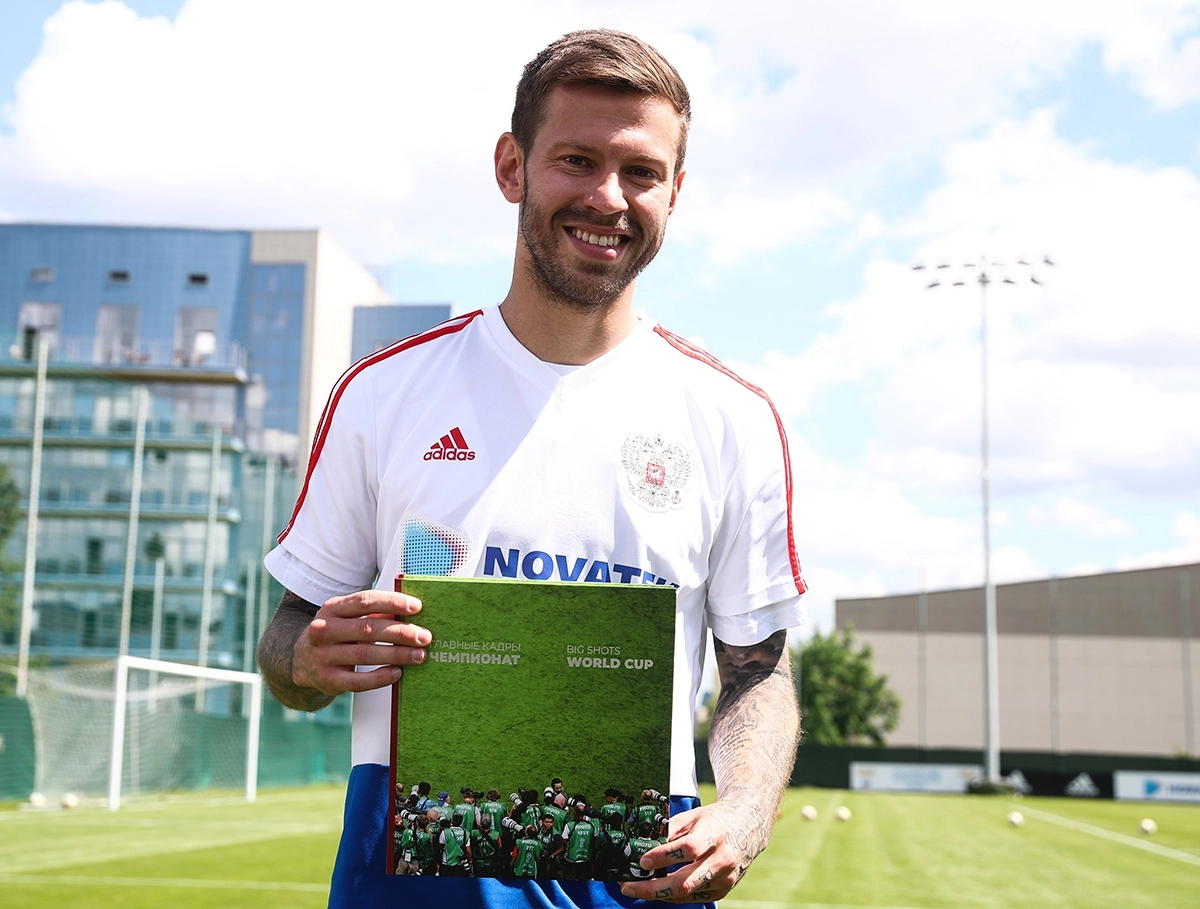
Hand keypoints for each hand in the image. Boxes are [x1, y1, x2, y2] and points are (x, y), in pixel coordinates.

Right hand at [291, 589, 429, 695]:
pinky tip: (397, 673)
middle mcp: (323, 630)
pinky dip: (380, 677)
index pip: (365, 601)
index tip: (417, 607)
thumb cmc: (336, 634)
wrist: (300, 661)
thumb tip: (412, 613)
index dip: (392, 602)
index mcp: (332, 608)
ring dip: (396, 655)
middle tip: (424, 636)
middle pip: (368, 629)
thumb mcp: (347, 617)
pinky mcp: (327, 679)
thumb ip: (373, 613)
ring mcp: (322, 656)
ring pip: (365, 654)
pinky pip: (357, 681)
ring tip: (418, 655)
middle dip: (400, 632)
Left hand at [619, 801, 762, 903]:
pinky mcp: (723, 890)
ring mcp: (724, 878)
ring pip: (686, 894)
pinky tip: (659, 889)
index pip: (687, 849)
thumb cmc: (716, 820)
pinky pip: (693, 898)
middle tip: (629, 886)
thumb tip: (644, 844)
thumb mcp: (693, 816)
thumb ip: (670, 830)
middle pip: (684, 882)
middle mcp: (721, 860)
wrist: (748, 827)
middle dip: (652, 888)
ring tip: (637, 887)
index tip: (642, 861)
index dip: (663, 857)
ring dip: (658, 894)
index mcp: (714, 835)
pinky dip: (673, 895)